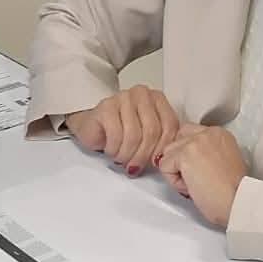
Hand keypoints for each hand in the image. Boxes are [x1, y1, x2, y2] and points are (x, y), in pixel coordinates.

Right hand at [64, 87, 180, 174]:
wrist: (92, 126)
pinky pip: (116, 134)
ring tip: (121, 159)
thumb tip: (168, 157)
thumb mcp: (147, 136)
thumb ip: (161, 139)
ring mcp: (123, 98)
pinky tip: (111, 151)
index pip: (170, 125)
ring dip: (127, 154)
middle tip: (135, 166)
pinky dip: (114, 149)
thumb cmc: (121, 132)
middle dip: (144, 155)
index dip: (163, 148)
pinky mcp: (106, 106)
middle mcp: (142, 94)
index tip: (155, 161)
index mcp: (157, 99)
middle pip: (152, 130)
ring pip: (134, 134)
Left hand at [157, 124, 247, 227]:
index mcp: (219, 133)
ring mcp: (195, 142)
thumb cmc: (234, 192)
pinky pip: (164, 166)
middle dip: (179, 162)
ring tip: (197, 184)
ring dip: (176, 173)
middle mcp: (208, 133)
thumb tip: (182, 158)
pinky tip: (193, 187)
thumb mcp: (223, 162)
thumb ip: (205, 153)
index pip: (187, 134)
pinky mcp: (185, 155)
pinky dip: (174, 182)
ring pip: (167, 154)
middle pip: (175, 142)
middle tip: (198, 179)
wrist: (238, 202)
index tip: (201, 171)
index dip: (187, 156)